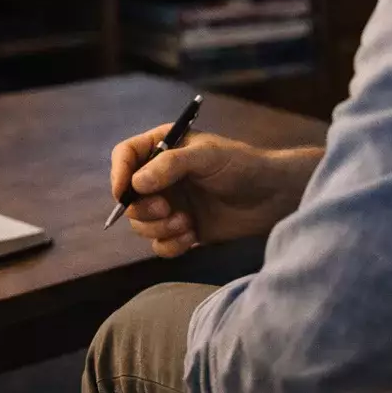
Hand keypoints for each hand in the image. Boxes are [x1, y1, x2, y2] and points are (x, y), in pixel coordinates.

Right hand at [110, 125, 322, 257]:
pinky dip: (170, 244)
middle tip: (167, 209)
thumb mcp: (207, 157)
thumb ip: (170, 165)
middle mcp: (161, 176)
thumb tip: (136, 184)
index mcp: (164, 148)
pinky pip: (159, 244)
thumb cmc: (242, 165)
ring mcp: (171, 204)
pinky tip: (192, 237)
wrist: (272, 197)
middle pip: (128, 196)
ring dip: (158, 228)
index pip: (125, 156)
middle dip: (143, 208)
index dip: (118, 173)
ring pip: (141, 223)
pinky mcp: (182, 229)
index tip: (123, 192)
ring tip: (186, 224)